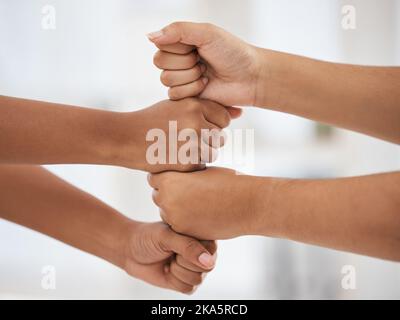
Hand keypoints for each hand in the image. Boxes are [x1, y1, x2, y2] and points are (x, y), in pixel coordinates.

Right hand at [115, 98, 233, 172]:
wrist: (125, 138)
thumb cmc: (152, 120)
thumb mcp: (177, 106)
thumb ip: (206, 108)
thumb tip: (240, 112)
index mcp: (195, 105)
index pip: (224, 118)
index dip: (212, 124)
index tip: (198, 127)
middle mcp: (196, 122)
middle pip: (220, 136)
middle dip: (207, 139)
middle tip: (185, 139)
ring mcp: (193, 143)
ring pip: (213, 151)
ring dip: (201, 152)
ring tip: (179, 148)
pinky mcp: (188, 161)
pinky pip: (202, 164)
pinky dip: (192, 163)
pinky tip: (174, 157)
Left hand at [123, 221, 216, 293]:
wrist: (130, 251)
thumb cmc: (148, 237)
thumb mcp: (166, 237)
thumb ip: (188, 247)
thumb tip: (209, 261)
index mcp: (201, 235)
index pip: (211, 250)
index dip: (193, 251)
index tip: (177, 241)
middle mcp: (202, 251)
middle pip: (207, 267)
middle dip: (183, 262)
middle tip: (171, 252)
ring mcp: (195, 267)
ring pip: (197, 279)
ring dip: (178, 271)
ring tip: (169, 259)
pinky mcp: (186, 282)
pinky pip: (189, 289)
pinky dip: (174, 281)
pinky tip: (167, 269)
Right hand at [148, 22, 261, 106]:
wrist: (250, 77)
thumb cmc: (233, 52)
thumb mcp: (207, 33)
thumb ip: (178, 30)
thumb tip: (149, 36)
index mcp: (182, 42)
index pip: (161, 45)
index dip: (179, 48)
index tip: (198, 48)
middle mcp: (179, 59)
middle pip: (160, 62)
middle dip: (184, 63)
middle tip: (203, 62)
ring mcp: (182, 78)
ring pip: (166, 79)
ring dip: (190, 77)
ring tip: (207, 74)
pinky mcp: (186, 96)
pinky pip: (174, 94)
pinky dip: (191, 89)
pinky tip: (206, 85)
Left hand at [148, 167, 279, 239]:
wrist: (247, 203)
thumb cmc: (227, 182)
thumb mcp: (200, 170)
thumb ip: (182, 175)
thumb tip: (173, 175)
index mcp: (169, 179)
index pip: (153, 178)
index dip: (166, 178)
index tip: (178, 179)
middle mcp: (167, 199)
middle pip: (158, 196)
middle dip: (169, 194)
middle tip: (189, 192)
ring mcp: (174, 218)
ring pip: (166, 213)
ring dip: (176, 210)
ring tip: (198, 203)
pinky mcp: (184, 232)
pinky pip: (177, 226)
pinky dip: (185, 222)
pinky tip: (202, 214)